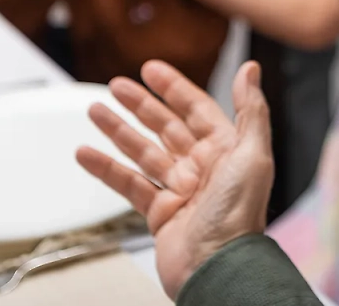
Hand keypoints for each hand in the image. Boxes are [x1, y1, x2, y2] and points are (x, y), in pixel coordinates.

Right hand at [77, 61, 273, 298]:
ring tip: (95, 111)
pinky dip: (106, 169)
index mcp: (225, 149)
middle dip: (141, 105)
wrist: (217, 267)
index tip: (151, 70)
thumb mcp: (252, 154)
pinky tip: (86, 153)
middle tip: (116, 85)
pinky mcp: (160, 213)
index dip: (174, 88)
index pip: (196, 109)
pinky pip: (129, 184)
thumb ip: (250, 110)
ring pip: (144, 152)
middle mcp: (203, 167)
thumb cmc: (239, 215)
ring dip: (119, 131)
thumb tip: (251, 70)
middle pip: (166, 127)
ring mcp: (180, 190)